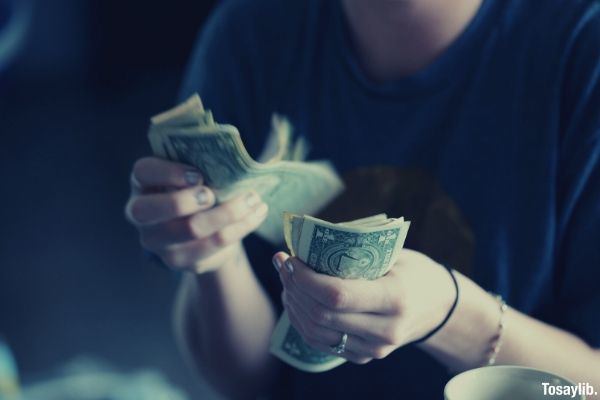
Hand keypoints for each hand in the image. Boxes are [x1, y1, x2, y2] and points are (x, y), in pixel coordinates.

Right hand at [125, 157, 267, 272]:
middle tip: (213, 194)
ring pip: (190, 229)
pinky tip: (257, 213)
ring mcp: (158, 242)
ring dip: (228, 212)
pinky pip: (214, 244)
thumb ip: (203, 163)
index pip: (143, 172)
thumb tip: (235, 156)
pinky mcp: (180, 260)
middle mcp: (141, 214)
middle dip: (185, 200)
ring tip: (253, 199)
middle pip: (151, 210)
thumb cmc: (197, 189)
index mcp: (143, 184)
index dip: (168, 172)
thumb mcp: (193, 173)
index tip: (197, 174)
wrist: (202, 231)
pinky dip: (241, 227)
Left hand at [273, 249, 455, 363]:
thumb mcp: (393, 254)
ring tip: (286, 279)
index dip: (305, 278)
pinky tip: (296, 299)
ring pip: (316, 332)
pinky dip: (302, 320)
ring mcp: (374, 349)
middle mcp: (385, 330)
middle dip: (294, 287)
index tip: (291, 258)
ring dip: (293, 304)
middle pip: (322, 315)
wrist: (437, 307)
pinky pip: (321, 343)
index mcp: (395, 298)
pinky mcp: (364, 356)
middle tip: (282, 263)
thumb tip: (307, 242)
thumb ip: (356, 252)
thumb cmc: (412, 271)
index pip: (337, 295)